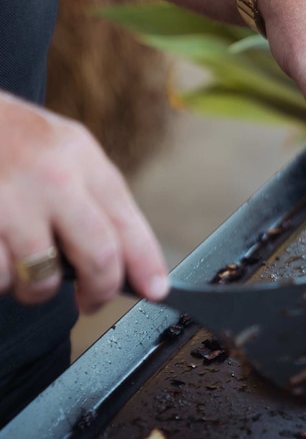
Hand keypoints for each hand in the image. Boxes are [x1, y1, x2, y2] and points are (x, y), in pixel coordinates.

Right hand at [0, 92, 168, 312]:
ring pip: (42, 277)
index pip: (127, 221)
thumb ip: (91, 193)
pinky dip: (0, 278)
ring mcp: (11, 200)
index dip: (147, 264)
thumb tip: (124, 255)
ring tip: (24, 269)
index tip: (156, 290)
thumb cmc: (7, 138)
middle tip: (91, 301)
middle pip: (99, 256)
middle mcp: (51, 177)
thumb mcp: (60, 148)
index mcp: (81, 158)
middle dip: (100, 290)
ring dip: (35, 289)